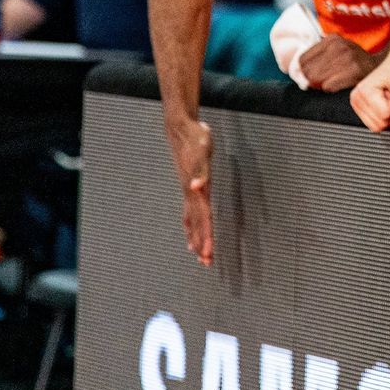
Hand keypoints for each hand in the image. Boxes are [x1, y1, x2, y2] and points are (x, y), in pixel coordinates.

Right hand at [166, 117, 213, 265]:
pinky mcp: (188, 185)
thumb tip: (198, 186)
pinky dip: (191, 224)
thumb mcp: (202, 150)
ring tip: (198, 254)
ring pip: (192, 219)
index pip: (203, 217)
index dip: (205, 235)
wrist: (181, 127)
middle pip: (197, 223)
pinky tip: (191, 231)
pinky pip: (189, 210)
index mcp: (196, 188)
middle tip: (206, 262)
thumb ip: (200, 170)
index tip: (208, 253)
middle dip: (202, 243)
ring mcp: (188, 190)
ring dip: (196, 237)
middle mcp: (191, 193)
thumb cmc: (195, 137)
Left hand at [297, 36, 378, 91]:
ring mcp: (346, 58)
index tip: (306, 76)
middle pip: (308, 71)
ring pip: (316, 79)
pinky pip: (328, 86)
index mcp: (331, 39)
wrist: (380, 65)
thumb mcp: (337, 49)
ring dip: (320, 85)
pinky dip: (330, 89)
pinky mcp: (353, 71)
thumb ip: (318, 56)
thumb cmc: (354, 61)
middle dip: (310, 80)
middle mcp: (338, 46)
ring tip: (329, 83)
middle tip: (317, 83)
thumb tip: (295, 70)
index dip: (302, 71)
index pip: (302, 59)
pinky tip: (337, 86)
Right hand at [350, 55, 389, 131]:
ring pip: (377, 127)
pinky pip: (375, 126)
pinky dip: (384, 116)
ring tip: (387, 97)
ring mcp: (356, 105)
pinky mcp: (361, 111)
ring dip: (387, 113)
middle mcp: (355, 98)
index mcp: (363, 91)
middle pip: (380, 124)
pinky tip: (383, 102)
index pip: (385, 115)